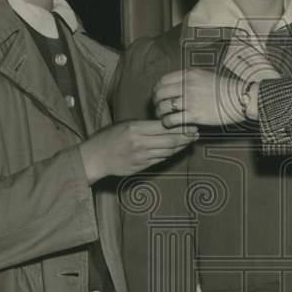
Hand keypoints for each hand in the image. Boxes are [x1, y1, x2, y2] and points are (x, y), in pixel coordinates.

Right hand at [80, 120, 197, 182]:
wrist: (95, 158)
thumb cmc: (109, 138)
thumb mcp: (125, 125)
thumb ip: (145, 125)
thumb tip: (166, 124)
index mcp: (135, 129)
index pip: (164, 127)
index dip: (180, 126)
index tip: (191, 124)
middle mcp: (140, 143)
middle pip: (170, 140)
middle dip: (186, 137)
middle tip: (195, 134)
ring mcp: (141, 157)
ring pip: (168, 151)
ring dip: (181, 146)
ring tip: (190, 141)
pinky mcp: (141, 167)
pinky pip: (161, 159)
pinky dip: (171, 154)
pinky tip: (176, 149)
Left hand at [153, 69, 248, 127]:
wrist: (241, 98)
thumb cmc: (226, 88)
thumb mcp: (206, 76)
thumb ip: (190, 79)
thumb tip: (176, 85)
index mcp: (189, 74)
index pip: (162, 80)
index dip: (156, 90)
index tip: (157, 96)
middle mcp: (187, 85)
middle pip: (160, 93)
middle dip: (155, 102)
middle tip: (158, 108)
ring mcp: (190, 100)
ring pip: (163, 107)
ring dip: (160, 114)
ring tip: (163, 118)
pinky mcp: (194, 115)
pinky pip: (172, 120)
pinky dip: (167, 123)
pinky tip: (171, 125)